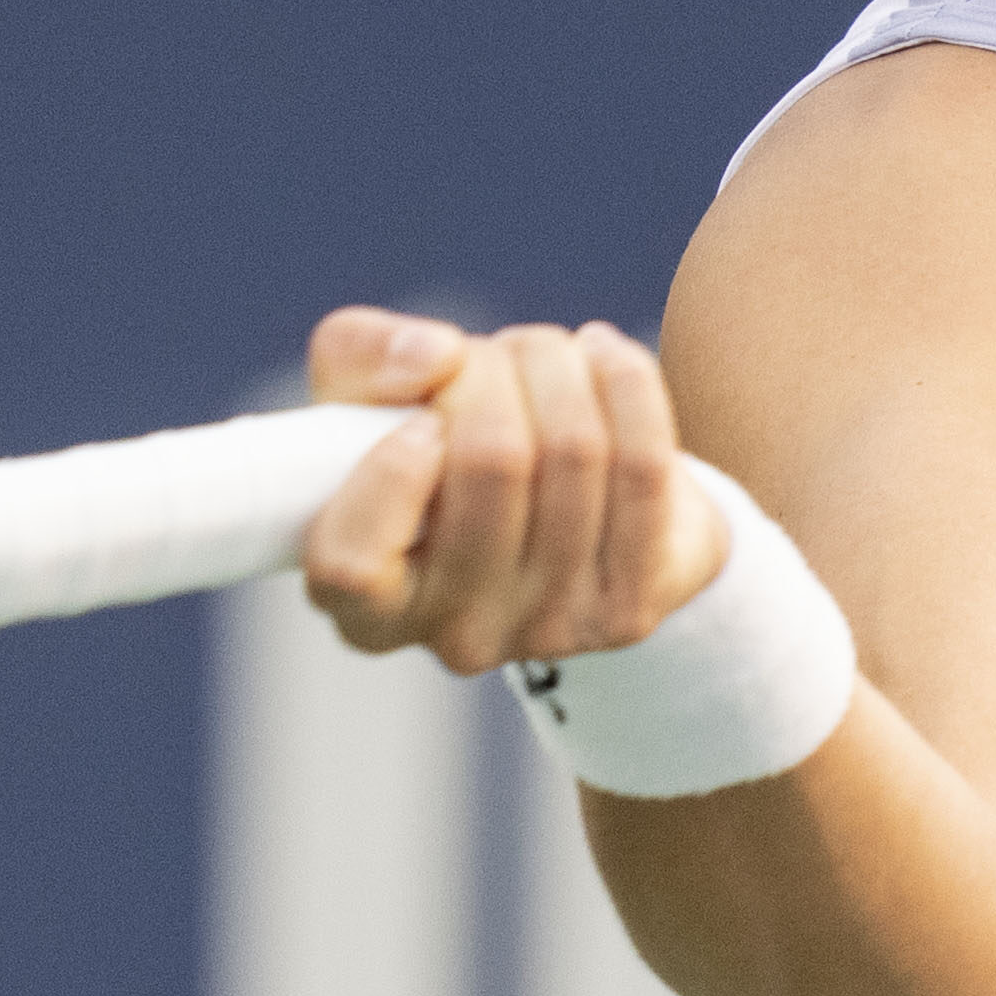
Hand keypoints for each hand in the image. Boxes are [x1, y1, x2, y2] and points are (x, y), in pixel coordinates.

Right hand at [296, 305, 731, 670]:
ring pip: (573, 449)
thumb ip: (361, 356)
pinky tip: (600, 360)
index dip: (390, 472)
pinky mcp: (630, 609)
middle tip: (492, 357)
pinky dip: (623, 382)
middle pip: (492, 461)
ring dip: (558, 366)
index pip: (354, 565)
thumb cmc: (437, 445)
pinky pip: (641, 465)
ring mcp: (549, 632)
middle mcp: (455, 639)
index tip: (420, 422)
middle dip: (493, 371)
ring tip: (546, 357)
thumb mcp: (365, 397)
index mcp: (367, 609)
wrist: (565, 501)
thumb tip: (436, 358)